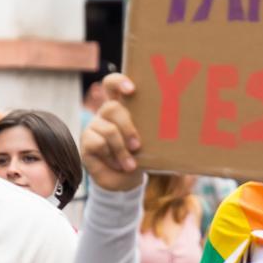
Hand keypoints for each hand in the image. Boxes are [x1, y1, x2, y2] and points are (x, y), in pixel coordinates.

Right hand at [80, 73, 144, 192]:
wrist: (125, 181)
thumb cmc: (140, 156)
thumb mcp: (150, 144)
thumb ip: (155, 133)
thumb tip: (176, 139)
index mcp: (122, 107)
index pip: (112, 84)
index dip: (119, 82)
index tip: (131, 90)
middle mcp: (105, 114)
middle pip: (111, 108)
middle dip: (127, 128)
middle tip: (137, 146)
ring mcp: (94, 127)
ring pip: (108, 130)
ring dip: (121, 150)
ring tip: (130, 165)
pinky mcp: (86, 142)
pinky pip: (98, 144)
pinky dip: (111, 157)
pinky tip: (116, 165)